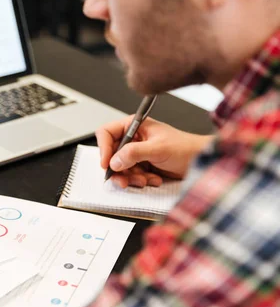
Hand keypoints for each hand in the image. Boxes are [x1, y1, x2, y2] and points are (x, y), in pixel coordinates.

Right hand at [96, 117, 212, 188]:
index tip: (106, 164)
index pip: (107, 133)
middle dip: (119, 169)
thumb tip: (114, 161)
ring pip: (121, 168)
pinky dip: (140, 180)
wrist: (202, 162)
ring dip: (131, 177)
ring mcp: (137, 153)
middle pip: (112, 154)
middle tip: (124, 180)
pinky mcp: (143, 165)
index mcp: (134, 126)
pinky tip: (154, 179)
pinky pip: (131, 176)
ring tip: (146, 180)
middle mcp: (133, 138)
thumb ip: (134, 153)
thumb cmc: (186, 148)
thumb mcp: (158, 149)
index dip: (104, 148)